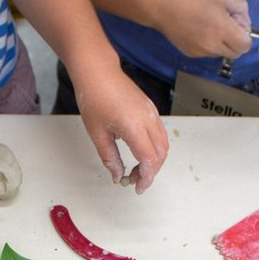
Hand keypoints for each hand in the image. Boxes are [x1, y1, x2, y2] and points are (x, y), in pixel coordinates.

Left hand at [71, 66, 169, 193]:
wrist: (98, 72)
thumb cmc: (94, 98)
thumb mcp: (97, 134)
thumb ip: (110, 158)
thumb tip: (117, 175)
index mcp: (133, 126)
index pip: (149, 159)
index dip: (146, 177)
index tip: (137, 187)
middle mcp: (148, 119)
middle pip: (161, 154)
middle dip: (150, 172)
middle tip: (133, 180)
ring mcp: (152, 113)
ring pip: (164, 144)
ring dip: (154, 161)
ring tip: (135, 169)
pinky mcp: (151, 109)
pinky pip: (160, 134)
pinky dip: (155, 148)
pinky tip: (139, 153)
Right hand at [151, 0, 252, 59]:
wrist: (161, 5)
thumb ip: (240, 8)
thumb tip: (245, 22)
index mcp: (222, 29)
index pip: (245, 45)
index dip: (245, 34)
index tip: (236, 22)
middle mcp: (213, 45)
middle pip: (236, 53)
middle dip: (237, 41)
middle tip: (227, 24)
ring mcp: (201, 52)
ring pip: (222, 53)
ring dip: (223, 43)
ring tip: (211, 25)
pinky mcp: (191, 54)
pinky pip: (208, 52)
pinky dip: (210, 44)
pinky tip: (199, 30)